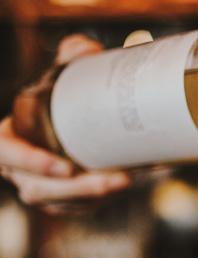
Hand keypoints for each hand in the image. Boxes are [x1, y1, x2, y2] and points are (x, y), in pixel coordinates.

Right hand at [0, 35, 130, 212]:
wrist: (71, 121)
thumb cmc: (60, 96)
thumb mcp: (62, 74)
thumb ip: (73, 58)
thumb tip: (89, 49)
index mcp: (6, 137)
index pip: (4, 152)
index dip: (30, 161)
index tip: (66, 165)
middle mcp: (16, 167)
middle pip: (38, 188)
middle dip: (78, 188)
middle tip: (115, 179)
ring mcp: (36, 186)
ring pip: (58, 203)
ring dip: (92, 197)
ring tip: (126, 181)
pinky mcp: (57, 200)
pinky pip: (72, 208)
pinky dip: (96, 201)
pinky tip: (119, 188)